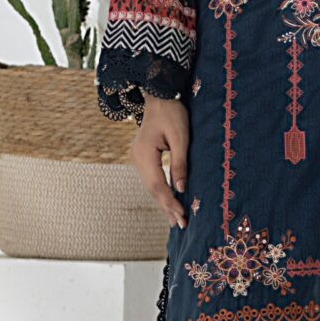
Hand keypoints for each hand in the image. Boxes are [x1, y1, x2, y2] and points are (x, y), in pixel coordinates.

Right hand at [132, 93, 189, 229]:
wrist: (159, 96)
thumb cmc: (172, 113)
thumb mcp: (180, 137)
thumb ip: (179, 163)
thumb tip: (181, 188)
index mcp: (144, 154)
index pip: (157, 185)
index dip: (170, 202)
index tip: (182, 216)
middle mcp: (137, 159)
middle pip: (152, 189)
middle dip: (167, 207)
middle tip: (181, 224)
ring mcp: (137, 158)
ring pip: (151, 186)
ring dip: (163, 202)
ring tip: (176, 219)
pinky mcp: (142, 157)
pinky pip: (151, 179)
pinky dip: (161, 191)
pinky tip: (169, 201)